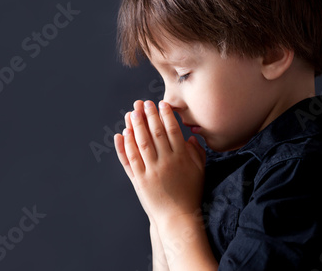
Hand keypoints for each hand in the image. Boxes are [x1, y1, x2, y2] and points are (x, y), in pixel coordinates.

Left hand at [114, 100, 205, 225]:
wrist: (177, 217)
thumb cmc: (190, 193)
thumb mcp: (199, 172)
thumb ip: (197, 153)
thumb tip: (190, 138)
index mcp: (181, 158)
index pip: (172, 131)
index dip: (165, 116)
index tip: (161, 104)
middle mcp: (165, 162)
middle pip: (154, 133)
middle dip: (148, 115)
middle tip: (143, 103)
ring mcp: (150, 171)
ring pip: (140, 143)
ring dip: (135, 126)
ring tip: (131, 113)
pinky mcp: (139, 181)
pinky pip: (130, 160)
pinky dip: (124, 146)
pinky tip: (121, 134)